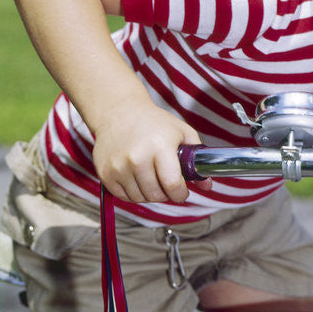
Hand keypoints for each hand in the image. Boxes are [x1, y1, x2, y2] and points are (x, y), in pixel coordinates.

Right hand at [92, 100, 211, 203]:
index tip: (183, 192)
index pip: (172, 184)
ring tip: (152, 178)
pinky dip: (133, 192)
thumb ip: (197, 158)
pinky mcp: (105, 173)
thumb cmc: (156, 123)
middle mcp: (138, 158)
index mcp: (160, 146)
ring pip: (139, 198)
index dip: (181, 194)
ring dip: (149, 194)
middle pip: (156, 195)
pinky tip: (137, 178)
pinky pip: (123, 196)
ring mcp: (119, 167)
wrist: (120, 113)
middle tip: (167, 184)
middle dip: (166, 194)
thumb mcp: (182, 132)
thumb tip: (208, 185)